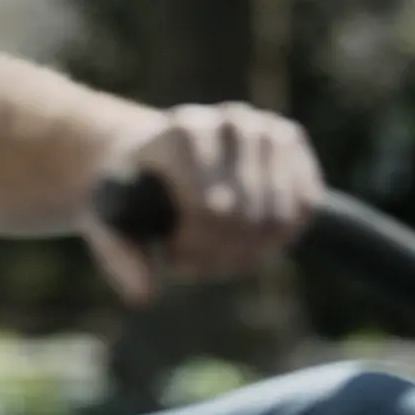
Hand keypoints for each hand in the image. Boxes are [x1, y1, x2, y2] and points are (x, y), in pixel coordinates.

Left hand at [80, 102, 323, 303]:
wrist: (157, 154)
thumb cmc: (130, 192)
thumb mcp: (109, 219)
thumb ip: (120, 256)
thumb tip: (145, 294)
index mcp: (183, 132)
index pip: (211, 210)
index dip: (194, 248)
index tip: (170, 253)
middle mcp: (229, 121)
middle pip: (247, 217)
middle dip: (221, 253)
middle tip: (194, 257)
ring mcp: (264, 127)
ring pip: (280, 216)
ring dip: (252, 249)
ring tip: (217, 247)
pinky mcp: (290, 139)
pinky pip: (306, 205)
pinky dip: (282, 234)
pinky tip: (251, 236)